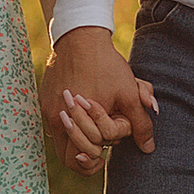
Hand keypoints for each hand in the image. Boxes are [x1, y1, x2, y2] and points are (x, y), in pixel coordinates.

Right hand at [44, 25, 159, 168]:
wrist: (80, 37)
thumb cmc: (106, 65)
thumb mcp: (129, 94)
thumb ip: (140, 124)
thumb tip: (149, 149)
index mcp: (79, 121)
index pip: (85, 155)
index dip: (98, 156)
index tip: (106, 151)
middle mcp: (57, 119)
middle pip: (67, 157)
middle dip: (86, 153)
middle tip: (100, 146)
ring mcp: (48, 110)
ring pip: (60, 141)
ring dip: (77, 139)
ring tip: (92, 126)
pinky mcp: (43, 99)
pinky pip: (54, 123)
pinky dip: (69, 124)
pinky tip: (82, 109)